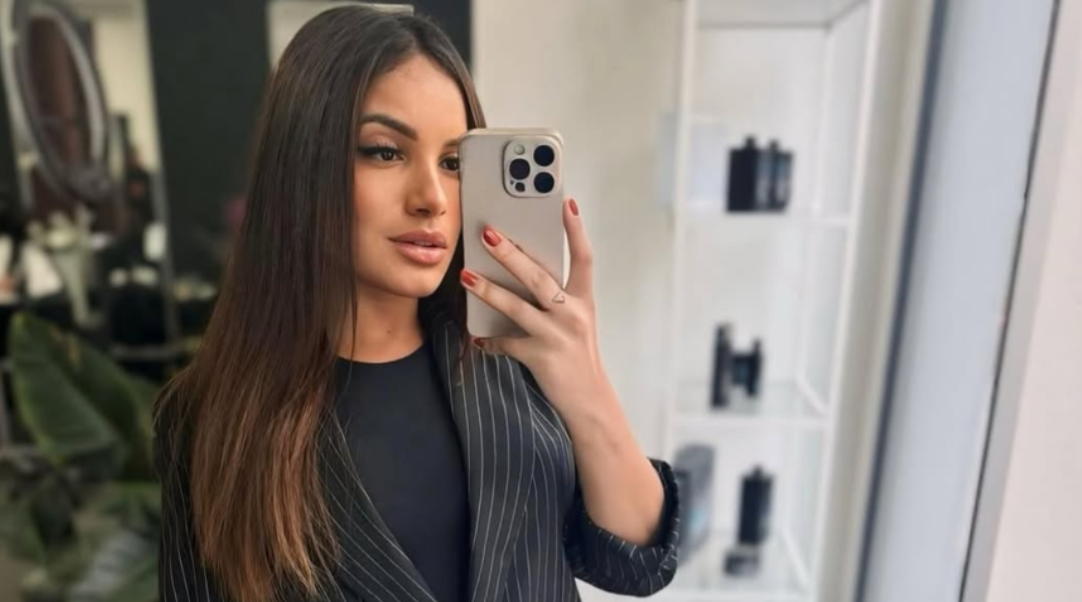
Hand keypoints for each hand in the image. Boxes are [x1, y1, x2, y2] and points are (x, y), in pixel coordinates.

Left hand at [459, 198, 611, 418]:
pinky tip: (479, 339)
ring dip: (488, 290)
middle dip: (511, 253)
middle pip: (539, 276)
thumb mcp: (575, 322)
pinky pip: (507, 343)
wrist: (590, 401)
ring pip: (518, 306)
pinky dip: (491, 341)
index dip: (575, 230)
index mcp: (583, 301)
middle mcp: (573, 314)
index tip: (566, 202)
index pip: (583, 258)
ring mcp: (557, 336)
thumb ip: (556, 299)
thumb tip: (522, 273)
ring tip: (467, 275)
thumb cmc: (578, 357)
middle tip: (488, 233)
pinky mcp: (541, 357)